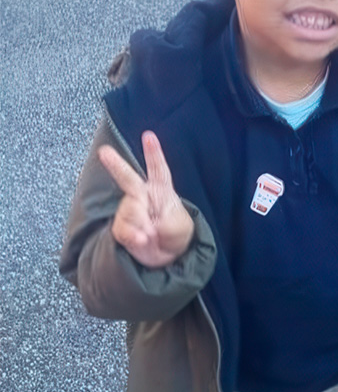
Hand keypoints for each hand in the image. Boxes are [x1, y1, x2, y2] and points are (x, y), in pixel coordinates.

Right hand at [101, 131, 194, 268]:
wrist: (166, 256)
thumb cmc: (177, 234)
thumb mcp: (179, 227)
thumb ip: (164, 224)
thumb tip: (144, 230)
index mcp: (162, 190)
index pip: (158, 169)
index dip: (153, 153)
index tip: (148, 136)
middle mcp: (143, 196)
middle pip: (127, 178)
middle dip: (115, 164)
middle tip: (103, 152)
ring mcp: (130, 210)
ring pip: (129, 212)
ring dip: (142, 226)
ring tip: (153, 235)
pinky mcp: (122, 226)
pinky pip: (122, 229)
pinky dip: (133, 237)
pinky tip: (142, 241)